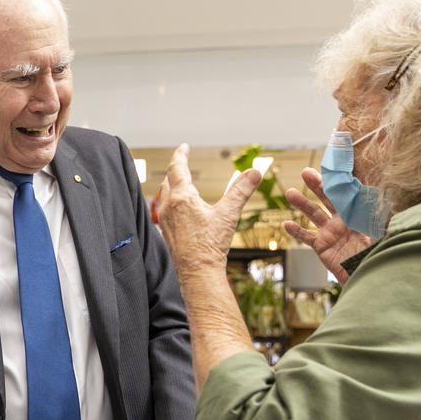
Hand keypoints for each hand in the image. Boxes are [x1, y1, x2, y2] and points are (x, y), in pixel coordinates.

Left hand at [154, 144, 261, 274]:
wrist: (197, 272)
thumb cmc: (210, 245)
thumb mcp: (228, 214)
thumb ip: (241, 191)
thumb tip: (255, 172)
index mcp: (182, 197)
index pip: (177, 168)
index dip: (180, 155)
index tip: (184, 147)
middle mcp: (169, 206)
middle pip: (168, 180)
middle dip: (176, 169)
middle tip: (182, 162)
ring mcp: (165, 220)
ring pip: (164, 195)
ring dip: (172, 185)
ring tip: (181, 182)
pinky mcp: (166, 231)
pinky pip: (165, 210)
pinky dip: (172, 202)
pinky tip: (180, 208)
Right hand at [282, 168, 372, 283]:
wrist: (372, 276)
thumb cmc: (381, 253)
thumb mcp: (382, 231)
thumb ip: (379, 215)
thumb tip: (387, 195)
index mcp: (359, 213)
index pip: (346, 193)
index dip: (337, 181)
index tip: (329, 168)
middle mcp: (343, 220)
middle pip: (327, 198)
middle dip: (316, 185)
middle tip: (305, 172)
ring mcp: (331, 232)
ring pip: (313, 214)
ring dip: (302, 203)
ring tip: (290, 193)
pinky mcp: (322, 246)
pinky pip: (307, 237)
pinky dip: (297, 231)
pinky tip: (287, 224)